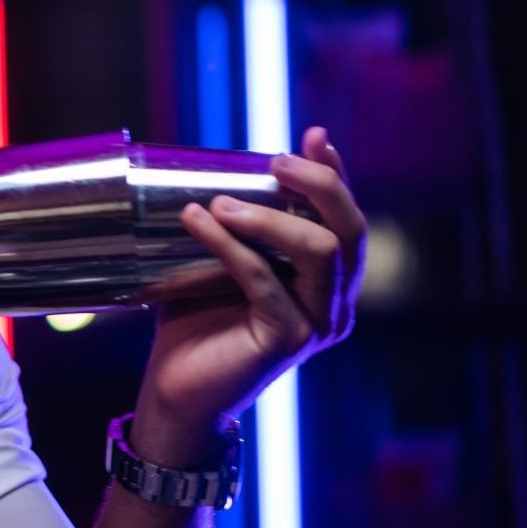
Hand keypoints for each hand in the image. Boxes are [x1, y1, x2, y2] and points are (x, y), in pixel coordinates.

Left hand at [133, 127, 365, 465]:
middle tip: (275, 160)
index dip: (335, 175)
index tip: (313, 136)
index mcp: (328, 281)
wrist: (175, 391)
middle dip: (319, 185)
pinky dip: (230, 246)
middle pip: (351, 229)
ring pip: (319, 251)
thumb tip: (216, 173)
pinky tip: (198, 221)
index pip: (343, 218)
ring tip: (219, 200)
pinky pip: (265, 280)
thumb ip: (234, 226)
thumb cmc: (194, 324)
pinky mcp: (289, 339)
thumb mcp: (218, 263)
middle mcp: (336, 302)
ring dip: (269, 215)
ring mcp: (318, 323)